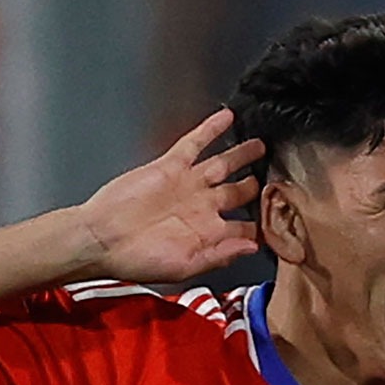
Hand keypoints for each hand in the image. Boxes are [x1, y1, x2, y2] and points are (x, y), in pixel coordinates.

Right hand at [73, 108, 264, 282]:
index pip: (245, 229)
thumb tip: (253, 247)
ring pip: (223, 164)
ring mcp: (188, 184)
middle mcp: (202, 207)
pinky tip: (228, 117)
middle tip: (278, 175)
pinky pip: (195, 143)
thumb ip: (220, 256)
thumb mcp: (184, 267)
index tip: (280, 221)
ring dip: (242, 154)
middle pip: (239, 192)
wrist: (104, 237)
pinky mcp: (171, 166)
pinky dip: (211, 129)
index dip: (261, 227)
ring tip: (261, 144)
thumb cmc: (139, 259)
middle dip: (257, 186)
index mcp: (208, 234)